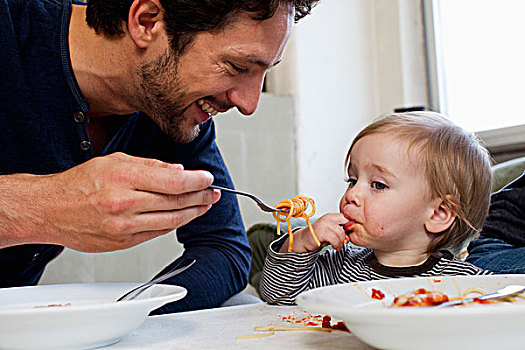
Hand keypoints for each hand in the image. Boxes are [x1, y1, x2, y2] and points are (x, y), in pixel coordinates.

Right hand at [0, 152, 219, 251]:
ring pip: (171, 221)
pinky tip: (183, 216)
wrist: (50, 210)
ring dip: (193, 212)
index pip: (173, 181)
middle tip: (214, 193)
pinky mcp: (123, 243)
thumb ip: (149, 166)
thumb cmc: (78, 183)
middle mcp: (124, 204)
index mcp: (123, 178)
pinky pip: (157, 233)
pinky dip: (173, 223)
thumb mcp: (113, 160)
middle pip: (176, 202)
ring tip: (205, 205)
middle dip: (201, 197)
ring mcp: (124, 227)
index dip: (197, 181)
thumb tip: (178, 170)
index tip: (208, 178)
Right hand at [279, 213, 348, 252]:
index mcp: (332, 216)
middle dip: (347, 234)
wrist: (305, 239)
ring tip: (338, 245)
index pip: (347, 217)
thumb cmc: (320, 235)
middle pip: (346, 223)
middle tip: (345, 240)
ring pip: (341, 233)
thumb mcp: (331, 231)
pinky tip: (335, 246)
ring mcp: (324, 224)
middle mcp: (328, 218)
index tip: (349, 234)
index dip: (350, 226)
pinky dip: (337, 245)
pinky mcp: (321, 232)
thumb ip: (341, 231)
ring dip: (342, 242)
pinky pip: (334, 239)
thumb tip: (350, 236)